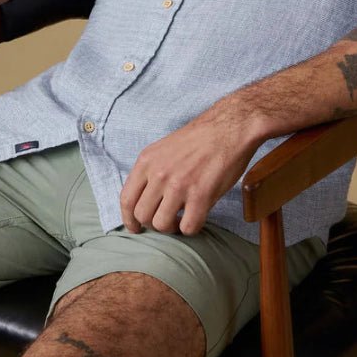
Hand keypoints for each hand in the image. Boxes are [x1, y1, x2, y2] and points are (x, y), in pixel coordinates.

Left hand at [119, 102, 264, 235]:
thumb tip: (145, 198)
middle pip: (142, 215)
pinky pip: (188, 227)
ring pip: (161, 225)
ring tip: (181, 220)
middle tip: (166, 221)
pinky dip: (191, 229)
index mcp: (147, 161)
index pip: (126, 199)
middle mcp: (159, 174)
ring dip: (171, 228)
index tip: (136, 228)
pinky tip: (196, 218)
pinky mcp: (201, 195)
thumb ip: (152, 171)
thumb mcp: (164, 149)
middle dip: (152, 224)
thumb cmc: (200, 138)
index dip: (128, 219)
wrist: (230, 127)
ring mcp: (179, 185)